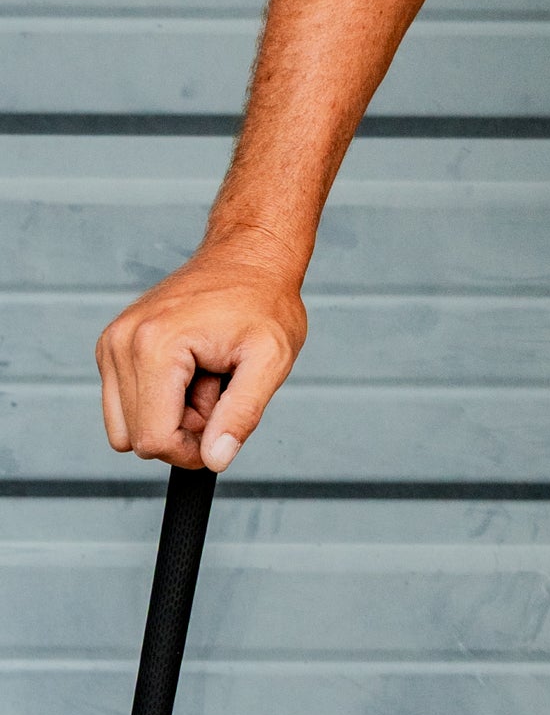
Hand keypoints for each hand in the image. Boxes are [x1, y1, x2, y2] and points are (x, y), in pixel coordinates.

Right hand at [96, 246, 306, 471]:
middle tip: (219, 386)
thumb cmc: (265, 299)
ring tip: (206, 375)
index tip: (224, 420)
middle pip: (137, 438)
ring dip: (170, 415)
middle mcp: (121, 342)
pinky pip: (124, 404)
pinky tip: (191, 368)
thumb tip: (215, 459)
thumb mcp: (272, 357)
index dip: (194, 449)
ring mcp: (112, 342)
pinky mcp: (113, 345)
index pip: (154, 441)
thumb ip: (243, 413)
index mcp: (154, 345)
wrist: (249, 255)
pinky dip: (159, 399)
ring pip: (126, 426)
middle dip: (183, 428)